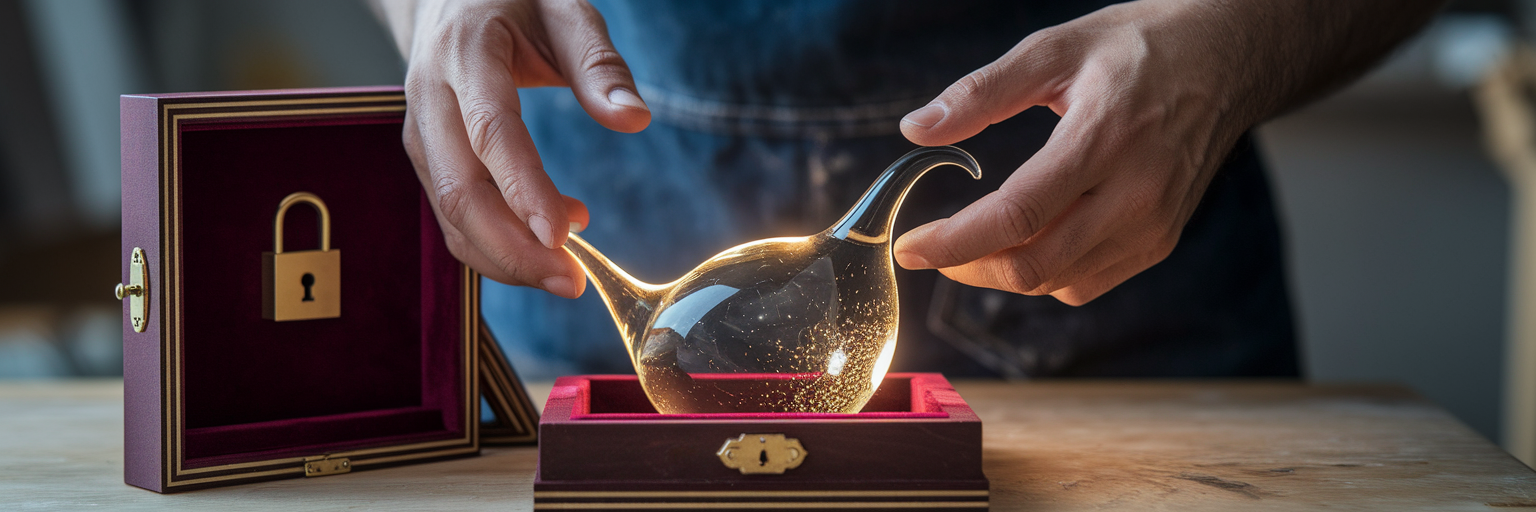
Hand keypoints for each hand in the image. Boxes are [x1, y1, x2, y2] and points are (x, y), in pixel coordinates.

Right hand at [374, 0, 650, 296]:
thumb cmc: (516, 1)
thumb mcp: (566, 11)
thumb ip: (599, 65)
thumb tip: (634, 120)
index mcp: (464, 55)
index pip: (490, 133)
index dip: (522, 189)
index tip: (561, 235)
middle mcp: (430, 98)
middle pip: (459, 191)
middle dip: (513, 248)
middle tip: (571, 281)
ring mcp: (422, 133)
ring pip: (450, 215)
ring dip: (506, 255)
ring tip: (568, 268)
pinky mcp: (427, 157)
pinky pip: (452, 214)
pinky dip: (496, 242)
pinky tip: (548, 237)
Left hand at [893, 0, 1437, 304]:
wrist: (1228, 59)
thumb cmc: (1141, 46)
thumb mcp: (1055, 48)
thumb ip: (982, 92)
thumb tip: (917, 128)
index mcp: (1103, 139)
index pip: (1017, 214)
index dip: (955, 241)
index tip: (910, 248)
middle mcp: (1136, 193)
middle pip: (1035, 264)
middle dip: (969, 268)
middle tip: (933, 251)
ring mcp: (1154, 225)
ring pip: (1059, 282)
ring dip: (1003, 274)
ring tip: (970, 246)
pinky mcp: (1161, 241)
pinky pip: (1088, 283)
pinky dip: (1045, 276)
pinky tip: (1025, 244)